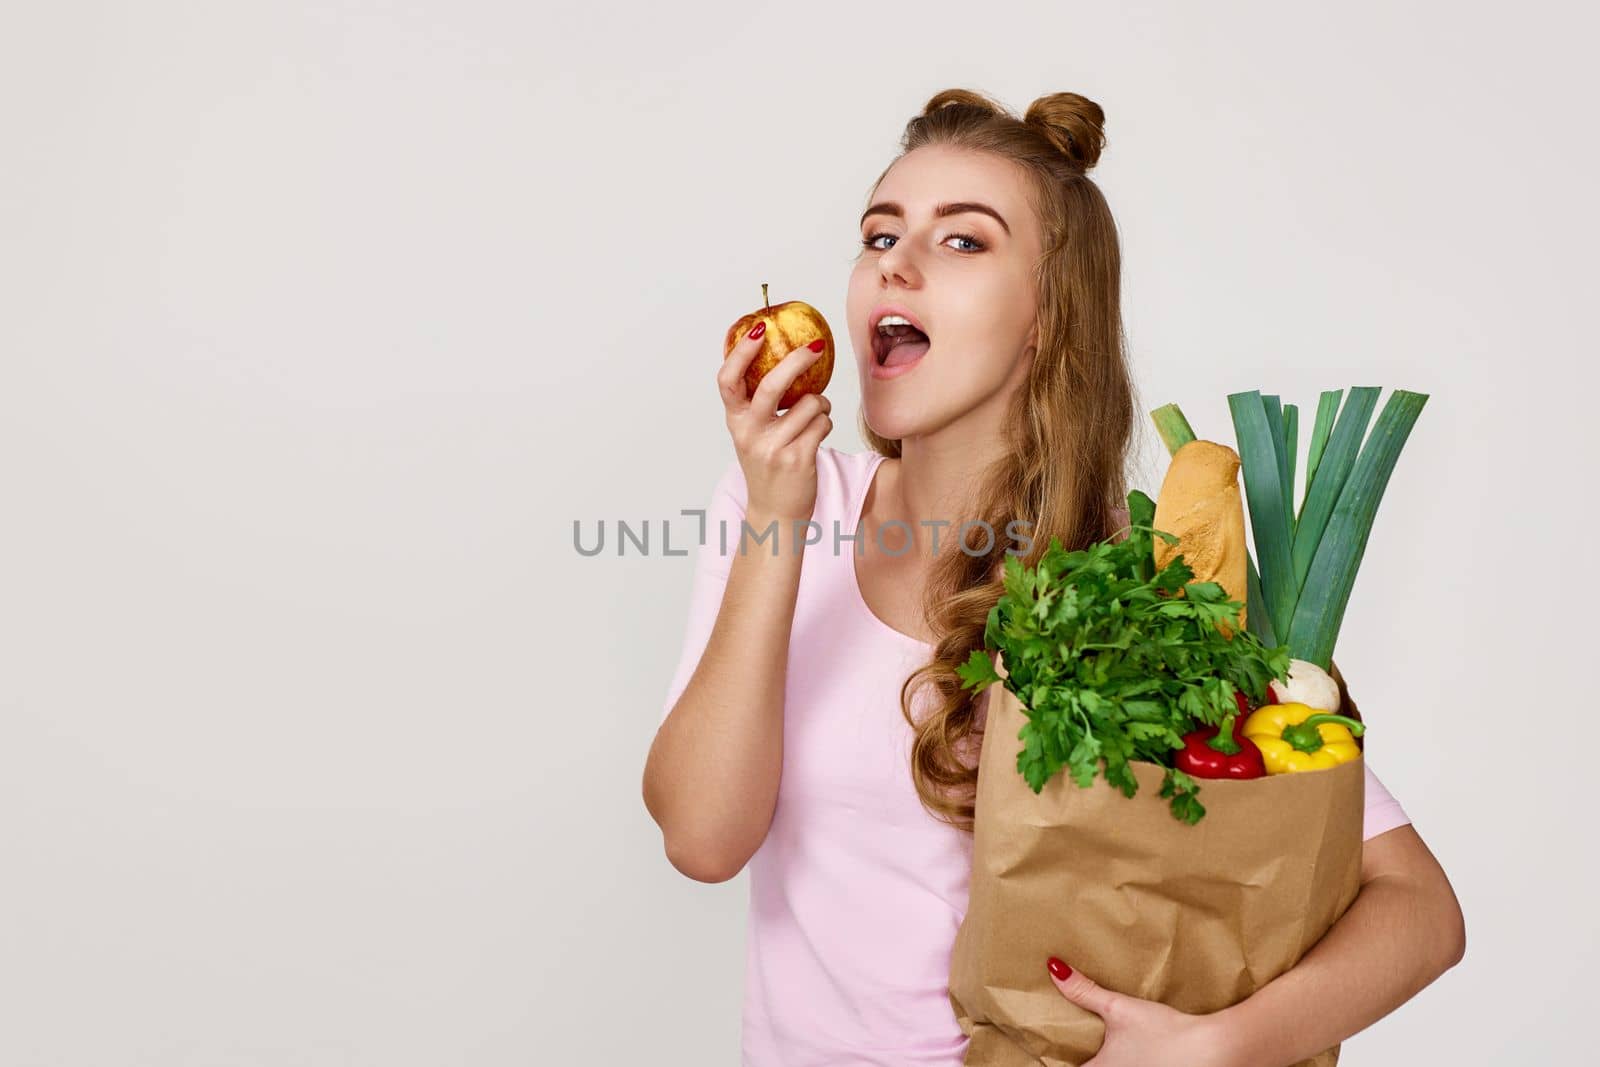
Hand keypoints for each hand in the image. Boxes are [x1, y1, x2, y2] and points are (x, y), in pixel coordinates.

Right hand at [718, 324, 832, 524]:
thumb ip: (756, 402)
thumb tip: (776, 353)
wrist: (775, 513)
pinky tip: (817, 433)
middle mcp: (749, 434)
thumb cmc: (768, 465)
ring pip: (809, 404)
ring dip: (820, 404)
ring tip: (816, 414)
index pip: (728, 380)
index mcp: (735, 421)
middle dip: (797, 361)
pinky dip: (825, 423)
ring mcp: (773, 448)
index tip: (759, 330)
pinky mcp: (798, 459)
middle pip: (772, 386)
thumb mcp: (752, 433)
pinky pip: (822, 424)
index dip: (741, 352)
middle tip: (815, 348)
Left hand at [1047, 957, 1237, 1066]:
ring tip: (1106, 1047)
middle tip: (1077, 1042)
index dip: (1056, 1060)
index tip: (1054, 1049)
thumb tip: (1054, 968)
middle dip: (1080, 1057)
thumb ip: (1084, 992)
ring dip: (1103, 1060)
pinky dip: (1125, 1063)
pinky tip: (1132, 1054)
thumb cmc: (1165, 1032)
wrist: (1212, 1051)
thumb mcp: (1119, 1009)